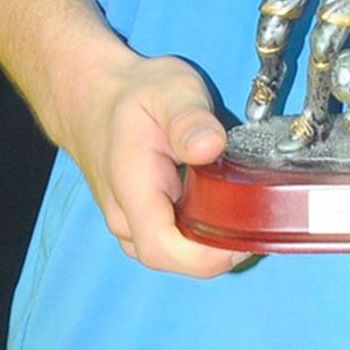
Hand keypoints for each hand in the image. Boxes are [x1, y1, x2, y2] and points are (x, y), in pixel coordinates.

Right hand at [65, 49, 248, 278]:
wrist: (94, 96)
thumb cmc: (133, 94)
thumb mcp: (169, 90)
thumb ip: (190, 119)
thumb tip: (210, 146)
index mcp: (132, 187)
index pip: (162, 249)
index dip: (207, 257)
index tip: (245, 236)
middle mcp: (125, 216)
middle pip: (175, 260)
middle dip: (219, 249)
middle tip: (255, 215)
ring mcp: (129, 223)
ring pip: (175, 254)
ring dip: (210, 241)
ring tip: (240, 205)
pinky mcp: (138, 222)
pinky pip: (172, 241)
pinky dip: (200, 230)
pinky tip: (219, 203)